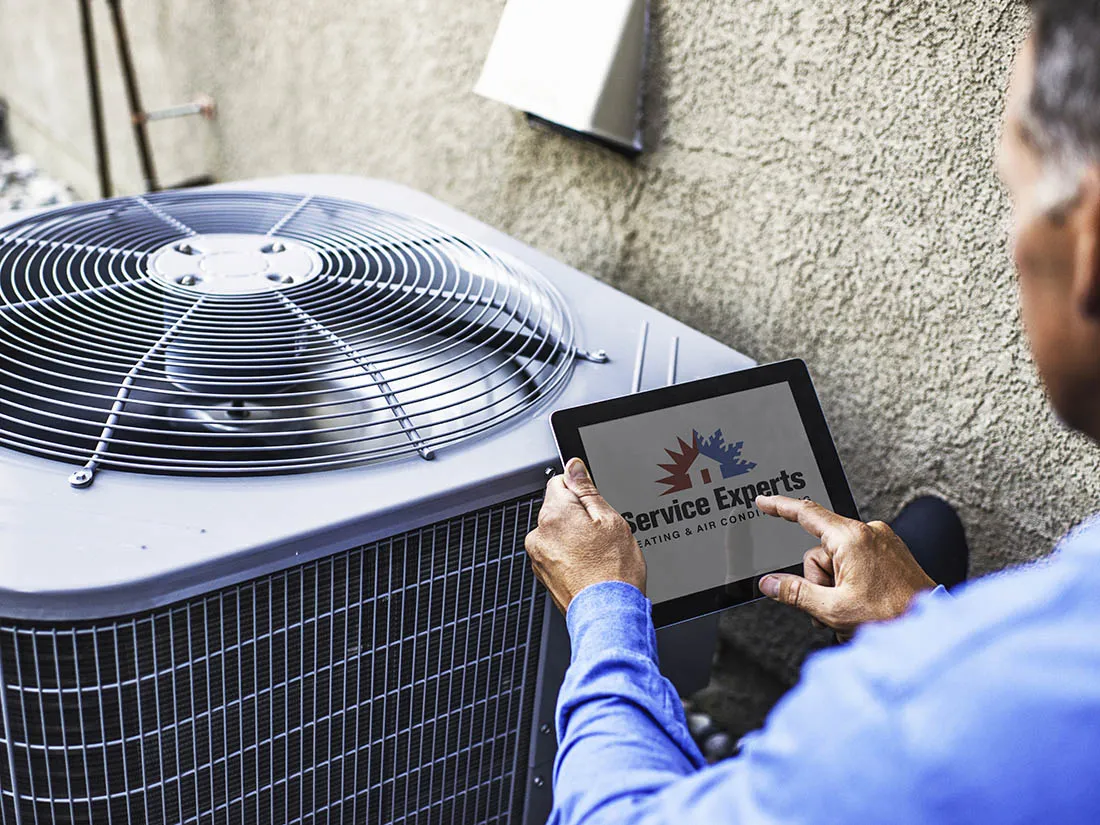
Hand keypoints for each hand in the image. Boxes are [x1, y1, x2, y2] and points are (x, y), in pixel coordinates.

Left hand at [525, 458, 645, 613]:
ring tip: (598, 555)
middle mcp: (539, 534)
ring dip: (574, 537)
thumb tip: (574, 467)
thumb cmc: (613, 572)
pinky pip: (556, 553)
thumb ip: (587, 490)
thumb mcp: (610, 520)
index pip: (560, 482)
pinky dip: (570, 557)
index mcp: (554, 514)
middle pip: (558, 508)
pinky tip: (590, 567)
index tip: (595, 505)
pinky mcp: (543, 575)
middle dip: (579, 516)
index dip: (582, 491)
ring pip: (557, 532)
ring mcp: (539, 557)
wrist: (607, 615)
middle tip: (602, 534)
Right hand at [754, 495, 935, 641]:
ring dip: (835, 586)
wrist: (929, 629)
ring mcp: (882, 541)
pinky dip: (850, 580)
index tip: (763, 501)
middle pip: (819, 551)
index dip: (780, 506)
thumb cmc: (892, 617)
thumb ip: (795, 593)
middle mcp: (869, 533)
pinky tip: (861, 601)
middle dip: (819, 581)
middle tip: (831, 607)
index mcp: (852, 539)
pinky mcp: (890, 551)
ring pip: (837, 559)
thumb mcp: (833, 609)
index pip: (806, 514)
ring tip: (850, 610)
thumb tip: (769, 583)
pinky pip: (856, 559)